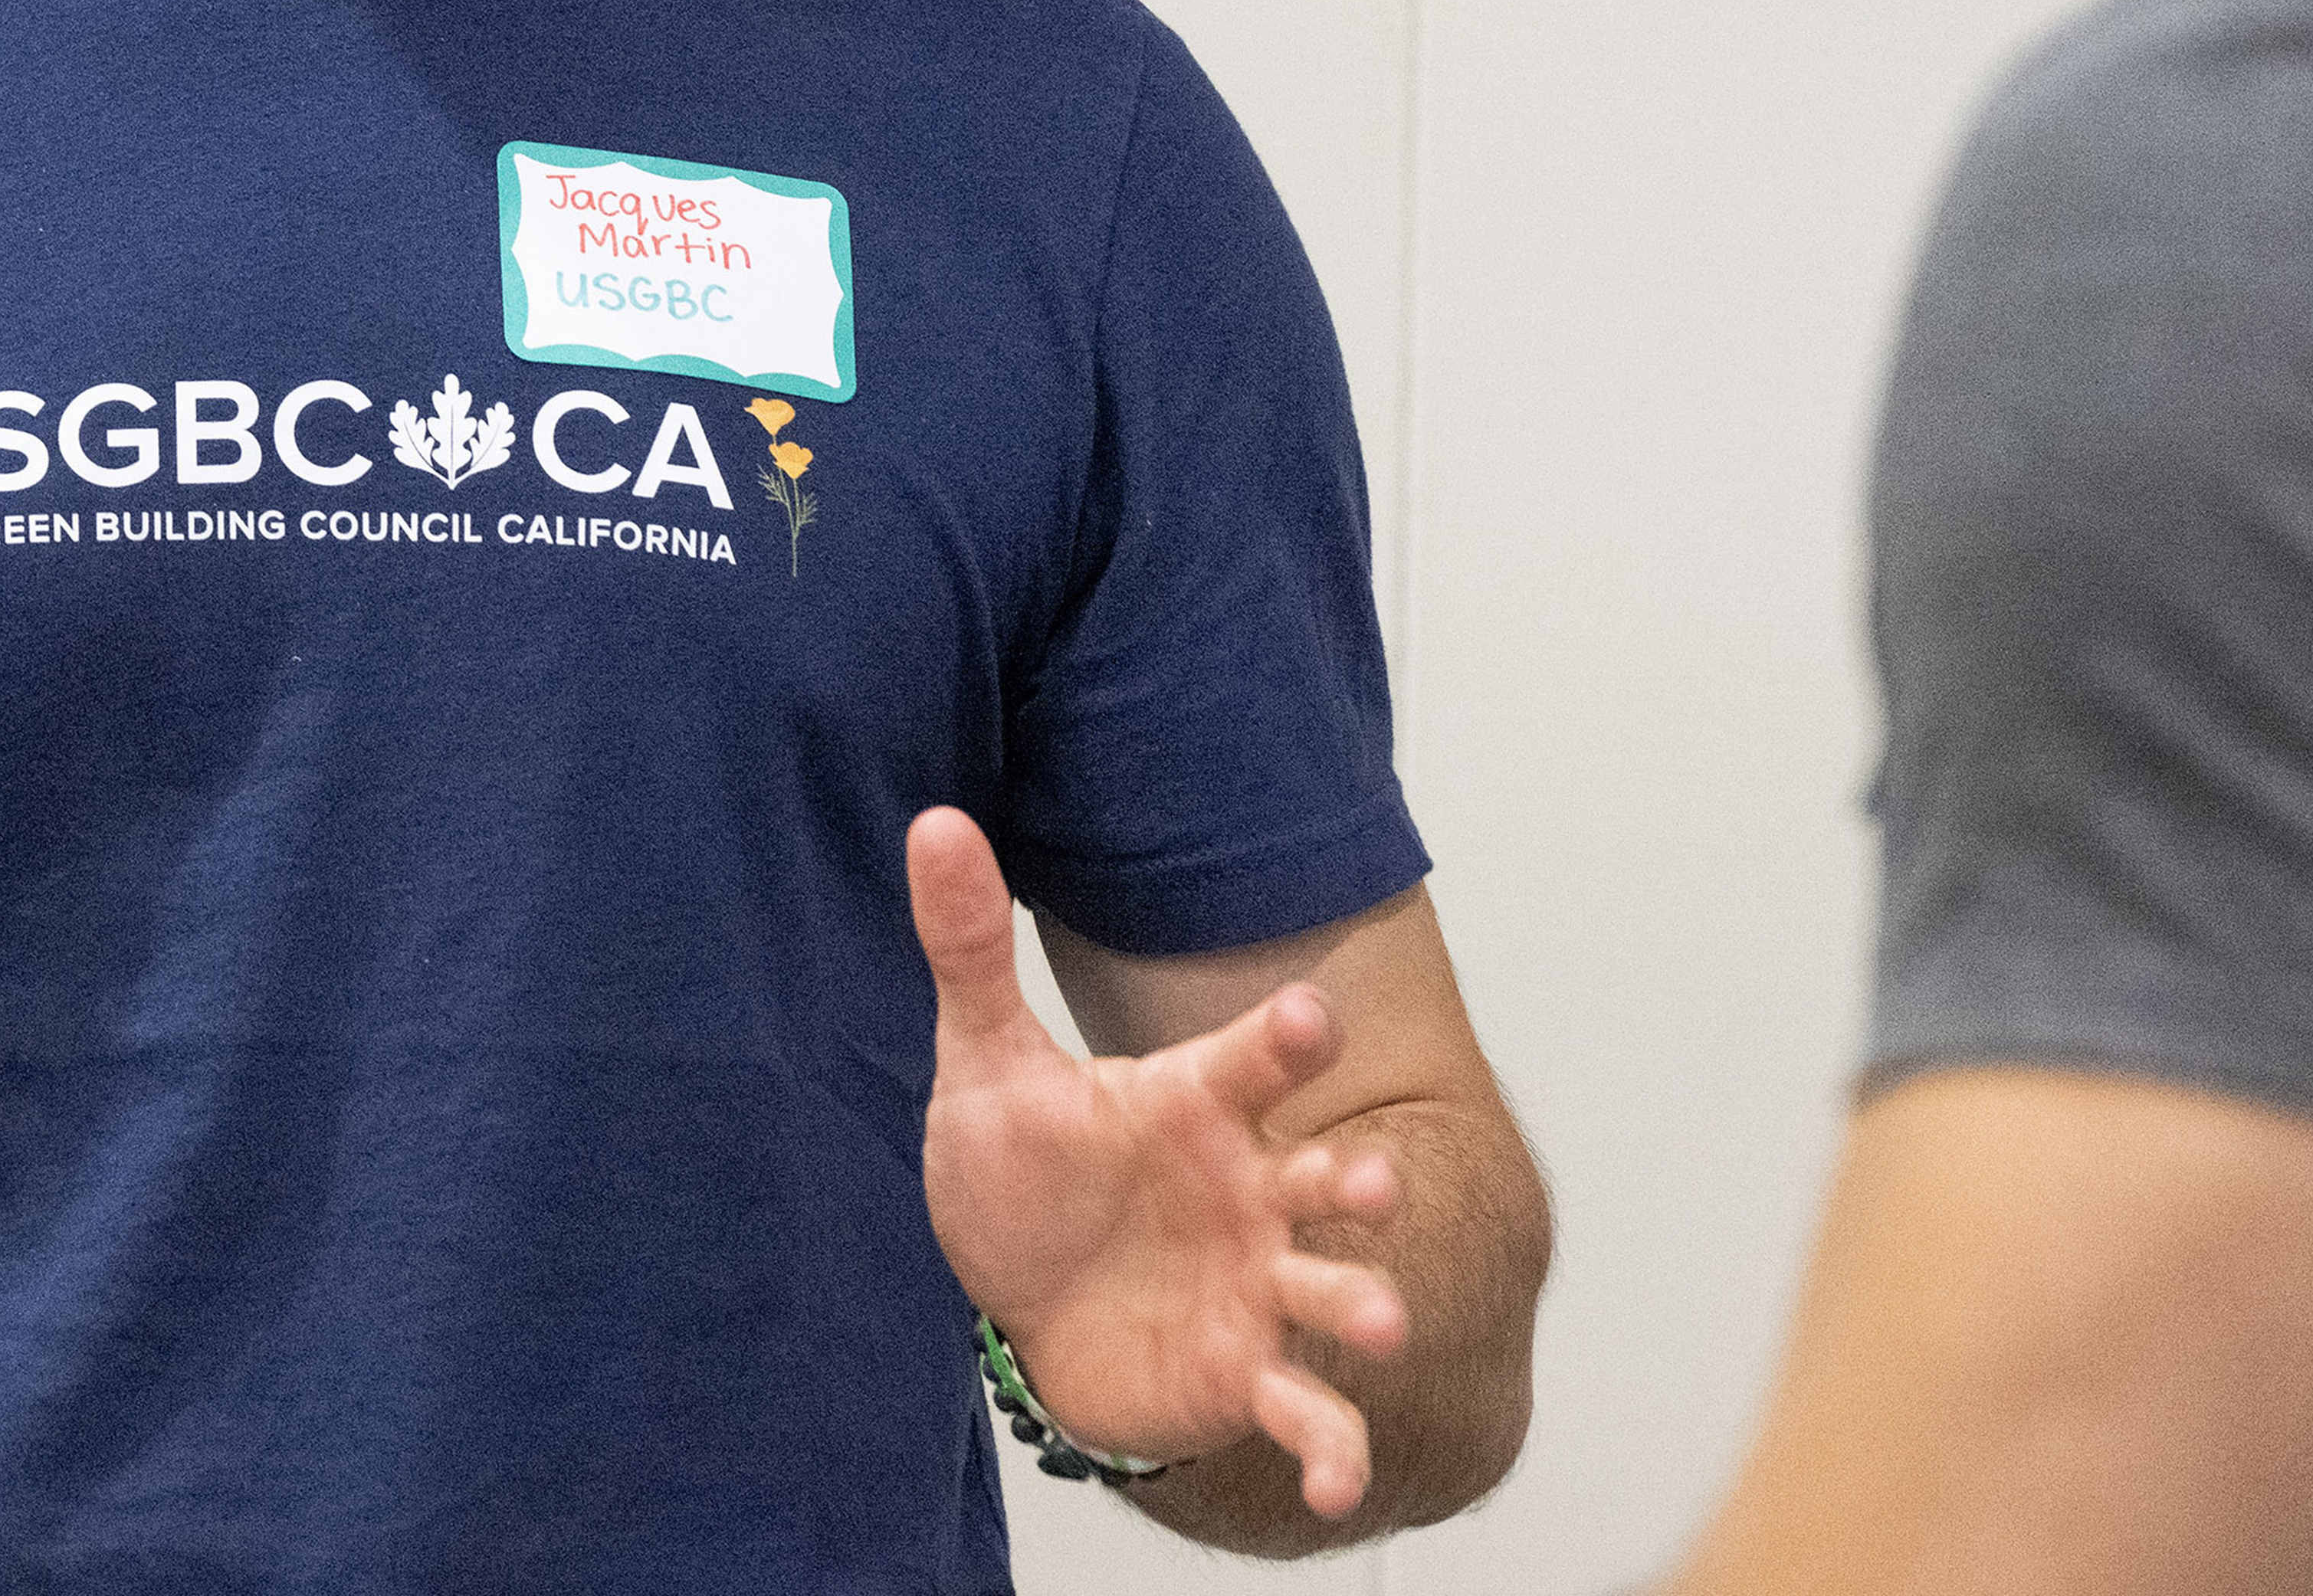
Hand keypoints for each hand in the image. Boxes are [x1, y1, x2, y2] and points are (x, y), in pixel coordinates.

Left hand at [908, 808, 1408, 1517]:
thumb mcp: (984, 1062)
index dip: (1285, 1040)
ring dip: (1364, 1305)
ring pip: (1331, 1291)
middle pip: (1321, 1179)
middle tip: (1369, 1185)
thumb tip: (932, 820)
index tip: (1308, 1019)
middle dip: (1359, 1182)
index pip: (1256, 1060)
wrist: (1022, 1299)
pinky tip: (1330, 1491)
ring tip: (1380, 1325)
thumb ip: (969, 949)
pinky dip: (1328, 1451)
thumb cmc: (1024, 1171)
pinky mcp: (1243, 1370)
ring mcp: (1257, 1284)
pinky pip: (1302, 1412)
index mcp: (1196, 1105)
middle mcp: (1248, 1192)